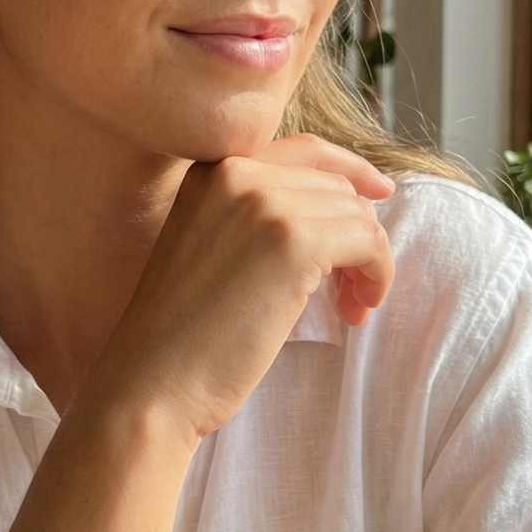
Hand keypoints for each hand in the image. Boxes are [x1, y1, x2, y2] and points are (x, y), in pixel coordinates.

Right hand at [88, 134, 394, 442]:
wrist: (153, 380)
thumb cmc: (180, 334)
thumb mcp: (209, 247)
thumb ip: (255, 217)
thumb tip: (345, 210)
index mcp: (210, 170)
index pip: (303, 152)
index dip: (350, 170)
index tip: (379, 194)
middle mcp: (235, 172)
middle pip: (335, 188)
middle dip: (355, 234)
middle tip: (349, 291)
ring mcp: (264, 203)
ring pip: (357, 216)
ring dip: (367, 262)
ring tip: (349, 307)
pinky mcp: (294, 241)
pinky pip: (368, 243)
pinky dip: (377, 275)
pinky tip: (355, 311)